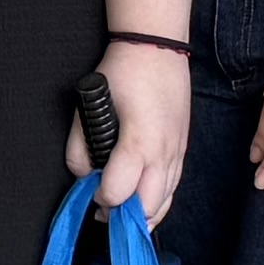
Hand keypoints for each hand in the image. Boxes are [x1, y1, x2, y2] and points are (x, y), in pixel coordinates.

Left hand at [72, 38, 188, 220]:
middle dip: (123, 215)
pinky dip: (159, 200)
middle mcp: (164, 153)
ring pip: (165, 202)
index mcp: (140, 143)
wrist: (157, 49)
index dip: (100, 198)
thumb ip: (80, 146)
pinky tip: (144, 201)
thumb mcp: (88, 106)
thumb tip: (82, 173)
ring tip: (123, 213)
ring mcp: (178, 152)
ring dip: (143, 213)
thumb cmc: (123, 73)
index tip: (91, 192)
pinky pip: (174, 187)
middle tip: (104, 212)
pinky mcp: (183, 149)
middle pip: (148, 207)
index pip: (118, 192)